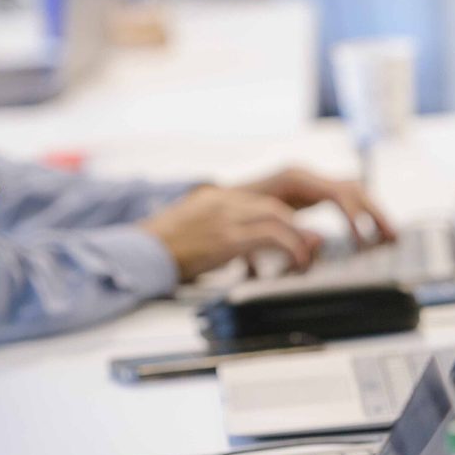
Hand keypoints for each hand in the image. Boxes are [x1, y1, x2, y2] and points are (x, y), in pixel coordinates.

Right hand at [139, 187, 321, 280]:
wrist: (139, 253)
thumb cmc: (166, 250)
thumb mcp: (199, 236)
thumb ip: (227, 241)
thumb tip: (253, 261)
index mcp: (221, 197)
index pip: (269, 193)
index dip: (296, 207)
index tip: (308, 227)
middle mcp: (225, 199)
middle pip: (280, 198)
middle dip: (304, 220)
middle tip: (315, 243)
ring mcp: (224, 216)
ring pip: (278, 215)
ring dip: (300, 238)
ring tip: (308, 257)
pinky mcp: (224, 237)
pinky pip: (268, 235)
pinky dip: (289, 247)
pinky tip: (295, 262)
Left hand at [230, 165, 396, 246]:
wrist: (210, 209)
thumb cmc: (230, 216)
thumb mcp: (254, 225)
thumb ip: (285, 234)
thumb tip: (317, 243)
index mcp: (294, 178)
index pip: (338, 193)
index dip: (354, 216)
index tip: (363, 239)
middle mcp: (304, 177)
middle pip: (351, 189)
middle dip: (373, 213)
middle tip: (391, 237)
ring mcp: (307, 184)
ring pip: (350, 193)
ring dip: (370, 213)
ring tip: (388, 236)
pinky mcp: (307, 195)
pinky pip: (341, 200)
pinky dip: (357, 214)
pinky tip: (366, 233)